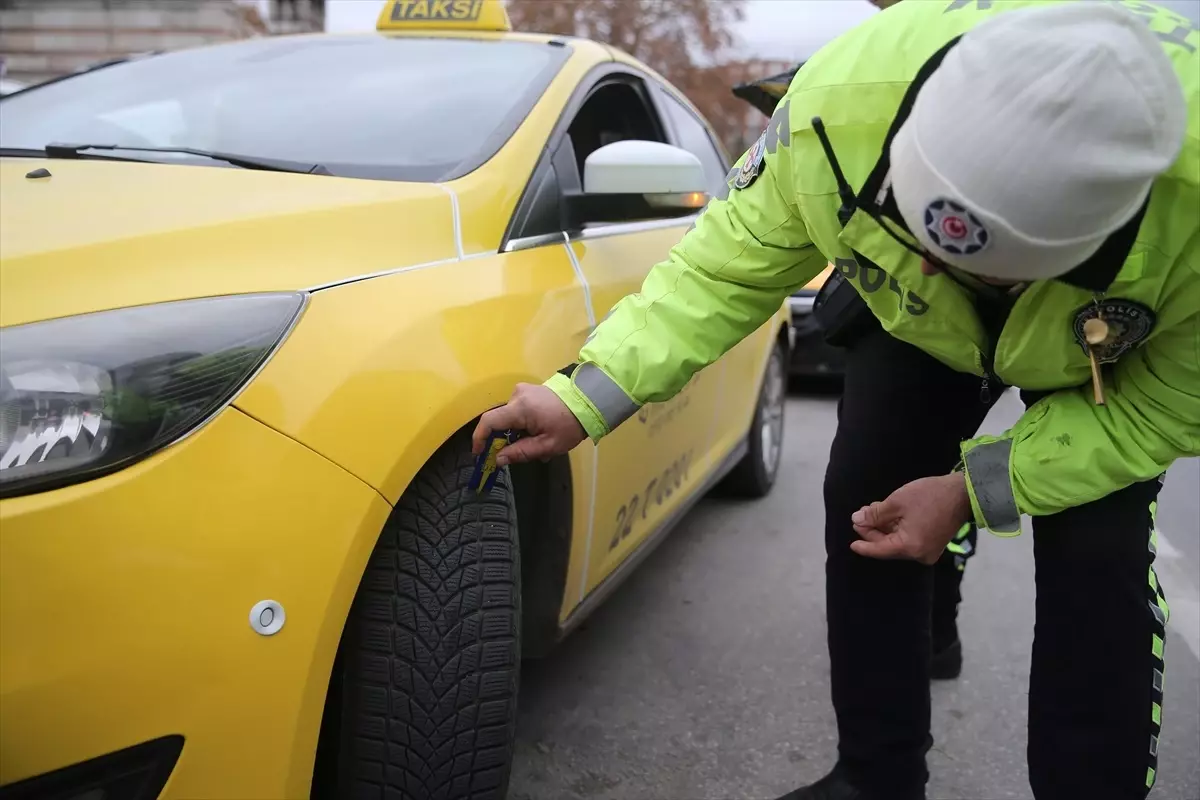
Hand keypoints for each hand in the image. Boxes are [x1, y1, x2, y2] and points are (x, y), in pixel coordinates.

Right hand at [472, 383, 586, 465]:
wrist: (589, 400)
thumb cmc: (569, 424)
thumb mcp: (547, 445)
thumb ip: (520, 452)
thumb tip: (498, 459)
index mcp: (520, 408)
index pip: (489, 421)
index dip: (479, 438)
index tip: (479, 453)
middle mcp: (517, 395)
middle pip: (500, 422)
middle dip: (508, 440)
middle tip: (524, 454)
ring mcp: (523, 390)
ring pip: (510, 418)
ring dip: (519, 434)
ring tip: (540, 445)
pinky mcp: (529, 390)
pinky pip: (518, 411)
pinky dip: (525, 425)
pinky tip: (541, 433)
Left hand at [849, 473, 972, 563]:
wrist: (963, 493)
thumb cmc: (930, 496)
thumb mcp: (896, 503)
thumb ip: (874, 515)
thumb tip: (857, 520)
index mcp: (910, 547)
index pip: (880, 550)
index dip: (864, 546)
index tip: (852, 544)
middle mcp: (920, 555)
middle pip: (889, 546)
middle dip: (873, 532)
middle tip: (860, 517)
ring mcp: (928, 551)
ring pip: (899, 542)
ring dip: (885, 529)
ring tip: (871, 512)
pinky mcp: (934, 544)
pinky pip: (909, 540)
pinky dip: (897, 530)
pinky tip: (887, 516)